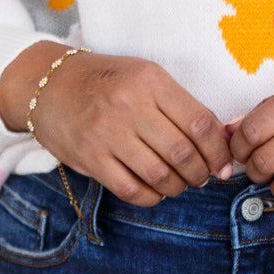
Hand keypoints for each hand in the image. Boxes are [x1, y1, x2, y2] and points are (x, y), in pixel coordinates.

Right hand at [0, 43, 233, 205]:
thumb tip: (220, 140)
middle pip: (182, 152)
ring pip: (159, 175)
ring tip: (180, 184)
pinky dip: (151, 197)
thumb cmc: (107, 81)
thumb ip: (180, 105)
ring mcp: (107, 132)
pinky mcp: (89, 157)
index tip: (223, 164)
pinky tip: (156, 191)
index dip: (218, 150)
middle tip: (203, 177)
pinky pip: (131, 190)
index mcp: (150, 80)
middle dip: (200, 173)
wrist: (49, 84)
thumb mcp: (145, 77)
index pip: (200, 123)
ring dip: (178, 187)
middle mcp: (129, 104)